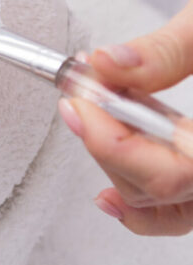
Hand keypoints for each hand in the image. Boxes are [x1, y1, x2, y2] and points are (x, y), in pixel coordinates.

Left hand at [58, 0, 192, 235]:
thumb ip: (166, 50)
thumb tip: (108, 64)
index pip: (175, 173)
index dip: (114, 142)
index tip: (81, 101)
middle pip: (164, 188)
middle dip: (108, 143)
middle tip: (81, 96)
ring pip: (167, 204)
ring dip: (118, 164)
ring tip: (92, 117)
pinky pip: (182, 214)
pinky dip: (143, 207)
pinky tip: (109, 192)